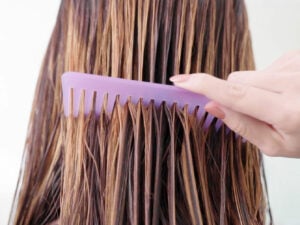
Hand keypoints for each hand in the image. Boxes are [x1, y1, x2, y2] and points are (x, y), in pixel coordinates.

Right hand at [170, 51, 299, 157]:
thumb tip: (212, 106)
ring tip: (275, 101)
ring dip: (251, 89)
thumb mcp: (276, 145)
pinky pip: (262, 68)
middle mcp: (292, 82)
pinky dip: (265, 81)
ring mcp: (294, 64)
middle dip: (234, 95)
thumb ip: (242, 126)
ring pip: (246, 75)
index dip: (204, 86)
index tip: (180, 80)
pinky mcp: (294, 55)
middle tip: (255, 111)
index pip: (236, 95)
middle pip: (235, 81)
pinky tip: (284, 91)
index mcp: (288, 111)